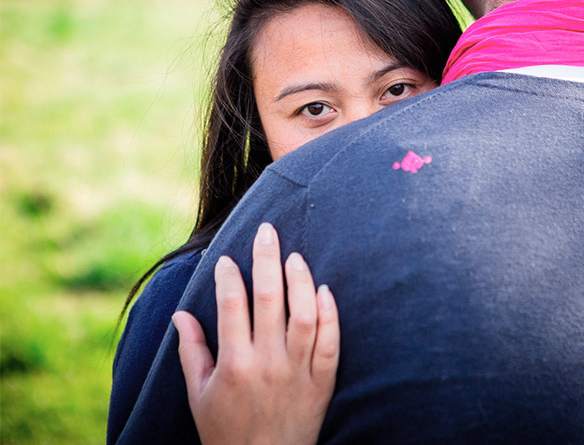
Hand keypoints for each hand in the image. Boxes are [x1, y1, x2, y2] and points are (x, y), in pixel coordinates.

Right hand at [172, 222, 339, 444]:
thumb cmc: (225, 431)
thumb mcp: (198, 395)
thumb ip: (191, 352)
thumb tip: (181, 314)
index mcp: (234, 365)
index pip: (231, 306)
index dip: (228, 277)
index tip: (225, 258)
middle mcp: (267, 363)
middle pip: (270, 299)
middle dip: (266, 259)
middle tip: (266, 231)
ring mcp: (298, 372)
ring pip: (305, 315)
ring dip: (300, 281)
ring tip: (294, 256)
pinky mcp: (323, 381)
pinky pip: (331, 342)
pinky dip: (331, 314)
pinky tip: (325, 290)